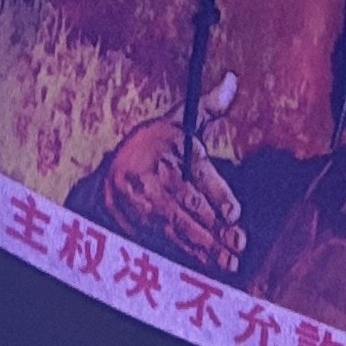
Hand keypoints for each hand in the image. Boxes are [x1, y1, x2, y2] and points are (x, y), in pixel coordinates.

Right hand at [80, 78, 244, 271]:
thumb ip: (208, 107)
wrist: (108, 170)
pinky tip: (207, 264)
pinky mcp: (136, 222)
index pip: (196, 173)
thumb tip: (232, 80)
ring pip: (177, 226)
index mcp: (167, 148)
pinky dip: (187, 255)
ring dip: (205, 247)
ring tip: (228, 261)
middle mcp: (153, 176)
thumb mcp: (175, 121)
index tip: (234, 214)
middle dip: (215, 228)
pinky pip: (164, 240)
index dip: (217, 195)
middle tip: (237, 244)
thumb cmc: (152, 144)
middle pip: (188, 205)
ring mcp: (142, 202)